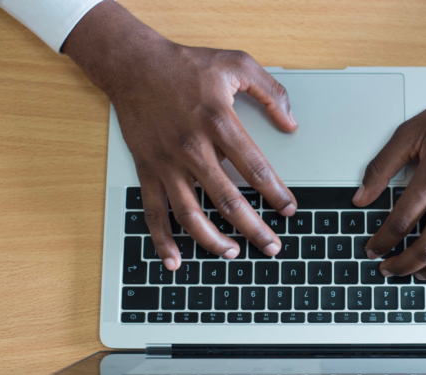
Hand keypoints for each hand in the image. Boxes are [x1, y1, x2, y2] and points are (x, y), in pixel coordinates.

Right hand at [63, 1, 297, 270]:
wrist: (133, 64)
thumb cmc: (186, 64)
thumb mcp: (236, 63)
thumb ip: (270, 92)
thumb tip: (291, 123)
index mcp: (219, 123)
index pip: (256, 169)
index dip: (276, 193)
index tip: (289, 209)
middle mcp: (193, 148)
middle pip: (228, 200)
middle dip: (254, 228)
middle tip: (272, 247)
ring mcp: (167, 163)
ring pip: (190, 214)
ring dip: (213, 241)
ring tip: (234, 254)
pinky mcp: (147, 170)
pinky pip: (153, 211)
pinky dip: (162, 239)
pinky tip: (174, 260)